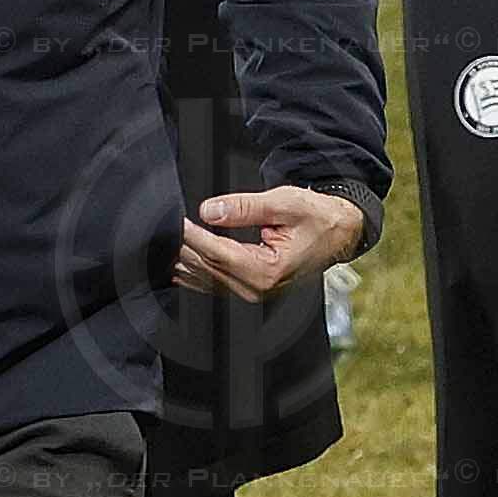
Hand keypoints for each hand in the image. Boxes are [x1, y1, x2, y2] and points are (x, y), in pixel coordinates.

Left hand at [173, 186, 366, 303]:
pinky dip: (193, 272)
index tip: (172, 221)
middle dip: (182, 247)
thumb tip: (209, 211)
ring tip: (162, 242)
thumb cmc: (316, 218)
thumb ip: (244, 208)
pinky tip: (178, 261)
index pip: (217, 253)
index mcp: (266, 270)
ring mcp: (252, 293)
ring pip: (205, 279)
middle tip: (159, 227)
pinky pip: (213, 285)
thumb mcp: (284, 203)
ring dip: (183, 261)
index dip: (191, 236)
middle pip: (206, 268)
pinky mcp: (249, 289)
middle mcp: (256, 288)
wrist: (338, 234)